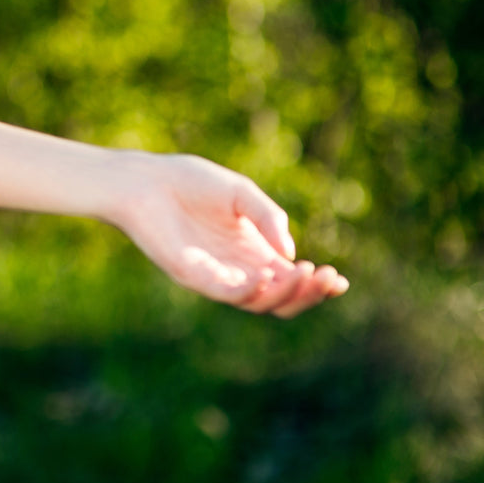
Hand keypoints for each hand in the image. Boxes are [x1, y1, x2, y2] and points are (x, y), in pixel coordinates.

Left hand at [101, 152, 349, 317]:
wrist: (145, 180)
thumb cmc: (189, 182)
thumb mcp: (241, 194)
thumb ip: (269, 218)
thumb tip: (290, 253)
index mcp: (252, 250)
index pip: (289, 278)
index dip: (316, 284)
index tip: (338, 280)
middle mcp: (237, 268)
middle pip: (280, 297)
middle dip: (308, 293)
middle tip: (327, 277)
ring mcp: (215, 274)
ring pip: (258, 302)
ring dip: (285, 293)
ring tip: (303, 273)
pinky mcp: (193, 275)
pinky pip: (226, 294)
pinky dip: (249, 291)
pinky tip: (264, 278)